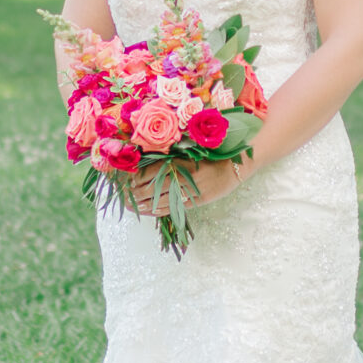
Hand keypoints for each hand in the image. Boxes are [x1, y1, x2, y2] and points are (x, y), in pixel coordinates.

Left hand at [131, 155, 245, 216]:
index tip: (129, 180)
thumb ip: (173, 156)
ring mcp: (191, 191)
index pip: (154, 171)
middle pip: (155, 187)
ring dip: (145, 205)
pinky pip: (174, 208)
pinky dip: (159, 210)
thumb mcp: (192, 151)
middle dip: (137, 193)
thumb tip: (148, 162)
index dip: (139, 177)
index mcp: (182, 161)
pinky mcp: (197, 201)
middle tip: (125, 196)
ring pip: (162, 200)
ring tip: (132, 206)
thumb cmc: (213, 154)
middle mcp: (185, 177)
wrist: (237, 165)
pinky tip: (149, 211)